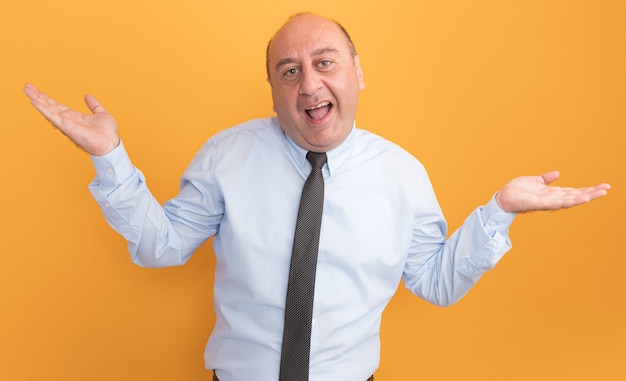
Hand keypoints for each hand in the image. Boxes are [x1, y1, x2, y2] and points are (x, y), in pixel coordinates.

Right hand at [24, 83, 119, 155]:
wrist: (111, 144)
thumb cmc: (107, 133)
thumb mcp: (101, 113)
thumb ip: (93, 105)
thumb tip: (87, 96)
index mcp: (74, 116)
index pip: (57, 106)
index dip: (47, 98)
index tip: (37, 90)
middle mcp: (67, 120)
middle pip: (49, 106)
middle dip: (38, 96)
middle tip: (27, 86)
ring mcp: (66, 123)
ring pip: (48, 109)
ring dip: (37, 99)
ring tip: (27, 90)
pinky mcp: (67, 127)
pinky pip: (53, 116)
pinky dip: (43, 109)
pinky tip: (34, 102)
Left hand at [496, 171, 610, 212]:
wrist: (503, 198)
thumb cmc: (517, 191)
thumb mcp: (534, 181)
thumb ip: (545, 178)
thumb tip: (557, 173)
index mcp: (552, 193)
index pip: (574, 191)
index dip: (587, 189)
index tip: (602, 186)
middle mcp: (552, 198)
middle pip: (576, 195)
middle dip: (592, 192)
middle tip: (607, 188)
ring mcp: (548, 202)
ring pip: (571, 199)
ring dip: (586, 196)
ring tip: (600, 193)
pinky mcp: (541, 203)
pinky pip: (558, 202)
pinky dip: (571, 200)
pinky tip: (581, 198)